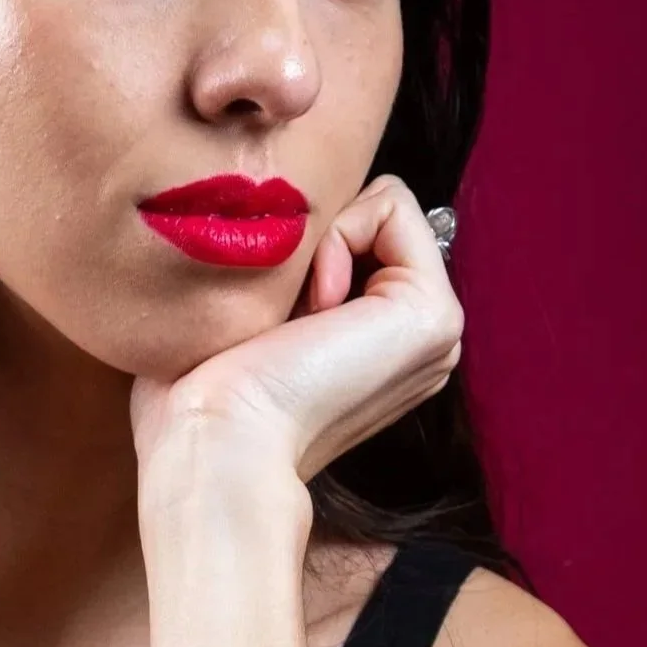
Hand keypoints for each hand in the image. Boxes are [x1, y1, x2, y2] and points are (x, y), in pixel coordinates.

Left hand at [130, 174, 463, 491]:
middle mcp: (419, 339)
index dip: (309, 247)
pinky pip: (394, 206)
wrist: (219, 440)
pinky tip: (314, 306)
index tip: (277, 315)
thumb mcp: (256, 314)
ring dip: (325, 244)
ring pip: (386, 209)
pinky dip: (339, 235)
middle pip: (377, 218)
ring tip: (299, 317)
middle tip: (287, 315)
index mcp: (385, 345)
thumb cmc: (209, 391)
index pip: (366, 234)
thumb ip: (293, 271)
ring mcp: (437, 329)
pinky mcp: (433, 314)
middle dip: (321, 242)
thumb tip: (286, 214)